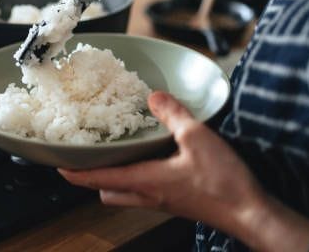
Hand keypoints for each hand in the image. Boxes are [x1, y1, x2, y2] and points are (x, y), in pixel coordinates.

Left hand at [59, 91, 308, 250]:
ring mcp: (161, 202)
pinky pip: (144, 193)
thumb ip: (173, 115)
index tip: (58, 166)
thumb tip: (155, 96)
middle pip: (106, 192)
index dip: (75, 173)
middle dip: (91, 178)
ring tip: (113, 157)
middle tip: (85, 158)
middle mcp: (148, 196)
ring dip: (113, 179)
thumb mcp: (197, 138)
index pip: (98, 179)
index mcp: (145, 181)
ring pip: (124, 195)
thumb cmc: (223, 183)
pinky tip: (148, 161)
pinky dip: (135, 179)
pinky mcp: (175, 203)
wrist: (250, 213)